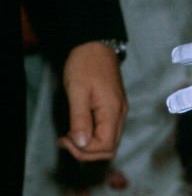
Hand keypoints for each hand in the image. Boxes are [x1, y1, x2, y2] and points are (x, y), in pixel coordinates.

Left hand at [57, 41, 127, 160]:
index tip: (66, 138)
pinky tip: (79, 128)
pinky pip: (107, 131)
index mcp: (113, 110)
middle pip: (110, 148)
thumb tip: (82, 145)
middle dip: (86, 151)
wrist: (95, 44)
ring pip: (109, 141)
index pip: (105, 147)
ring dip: (89, 145)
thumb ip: (80, 118)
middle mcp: (120, 114)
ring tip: (70, 135)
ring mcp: (119, 110)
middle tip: (66, 139)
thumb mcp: (77, 91)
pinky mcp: (115, 107)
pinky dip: (93, 137)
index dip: (84, 150)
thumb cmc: (85, 65)